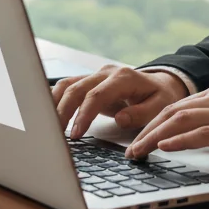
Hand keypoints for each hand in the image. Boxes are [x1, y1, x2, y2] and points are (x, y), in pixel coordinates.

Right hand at [52, 65, 187, 137]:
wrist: (161, 84)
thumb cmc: (160, 96)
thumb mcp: (160, 106)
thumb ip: (141, 113)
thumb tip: (120, 118)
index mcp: (123, 77)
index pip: (96, 95)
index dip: (84, 114)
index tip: (76, 134)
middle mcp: (106, 73)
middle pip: (76, 88)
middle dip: (63, 112)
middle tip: (55, 135)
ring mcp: (96, 75)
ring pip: (67, 85)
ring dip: (54, 104)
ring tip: (47, 127)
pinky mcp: (89, 82)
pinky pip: (68, 87)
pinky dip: (55, 100)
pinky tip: (48, 115)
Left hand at [125, 85, 208, 162]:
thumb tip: (187, 135)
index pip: (175, 107)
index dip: (151, 123)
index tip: (135, 140)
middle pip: (171, 111)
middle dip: (146, 131)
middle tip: (129, 150)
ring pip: (181, 120)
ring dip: (155, 137)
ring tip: (138, 152)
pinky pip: (203, 133)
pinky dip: (181, 139)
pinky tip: (166, 147)